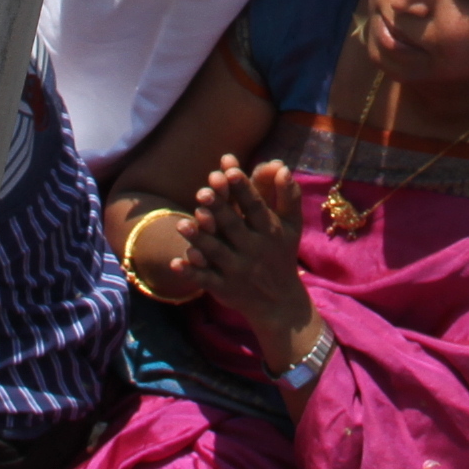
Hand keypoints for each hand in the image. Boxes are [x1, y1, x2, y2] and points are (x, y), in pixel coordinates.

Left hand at [176, 153, 315, 358]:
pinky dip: (191, 273)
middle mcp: (253, 249)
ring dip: (199, 239)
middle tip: (202, 191)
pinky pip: (205, 279)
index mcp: (269, 230)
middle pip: (232, 226)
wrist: (279, 301)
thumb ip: (289, 195)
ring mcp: (236, 269)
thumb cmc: (282, 253)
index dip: (242, 188)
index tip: (229, 170)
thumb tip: (283, 167)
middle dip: (218, 209)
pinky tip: (175, 263)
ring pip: (215, 252)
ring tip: (181, 223)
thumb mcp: (292, 225)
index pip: (254, 206)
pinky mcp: (223, 287)